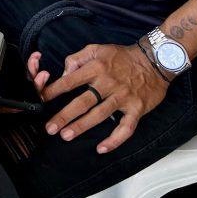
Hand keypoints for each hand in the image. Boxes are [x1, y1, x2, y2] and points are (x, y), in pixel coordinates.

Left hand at [28, 43, 168, 153]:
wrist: (155, 60)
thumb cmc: (123, 56)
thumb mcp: (97, 48)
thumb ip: (77, 58)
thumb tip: (64, 73)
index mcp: (96, 68)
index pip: (70, 81)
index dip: (54, 91)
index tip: (41, 100)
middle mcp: (108, 83)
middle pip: (82, 102)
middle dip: (64, 115)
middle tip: (50, 127)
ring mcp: (122, 97)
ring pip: (99, 115)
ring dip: (82, 126)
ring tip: (66, 136)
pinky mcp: (136, 109)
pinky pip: (125, 128)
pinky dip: (114, 140)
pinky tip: (102, 148)